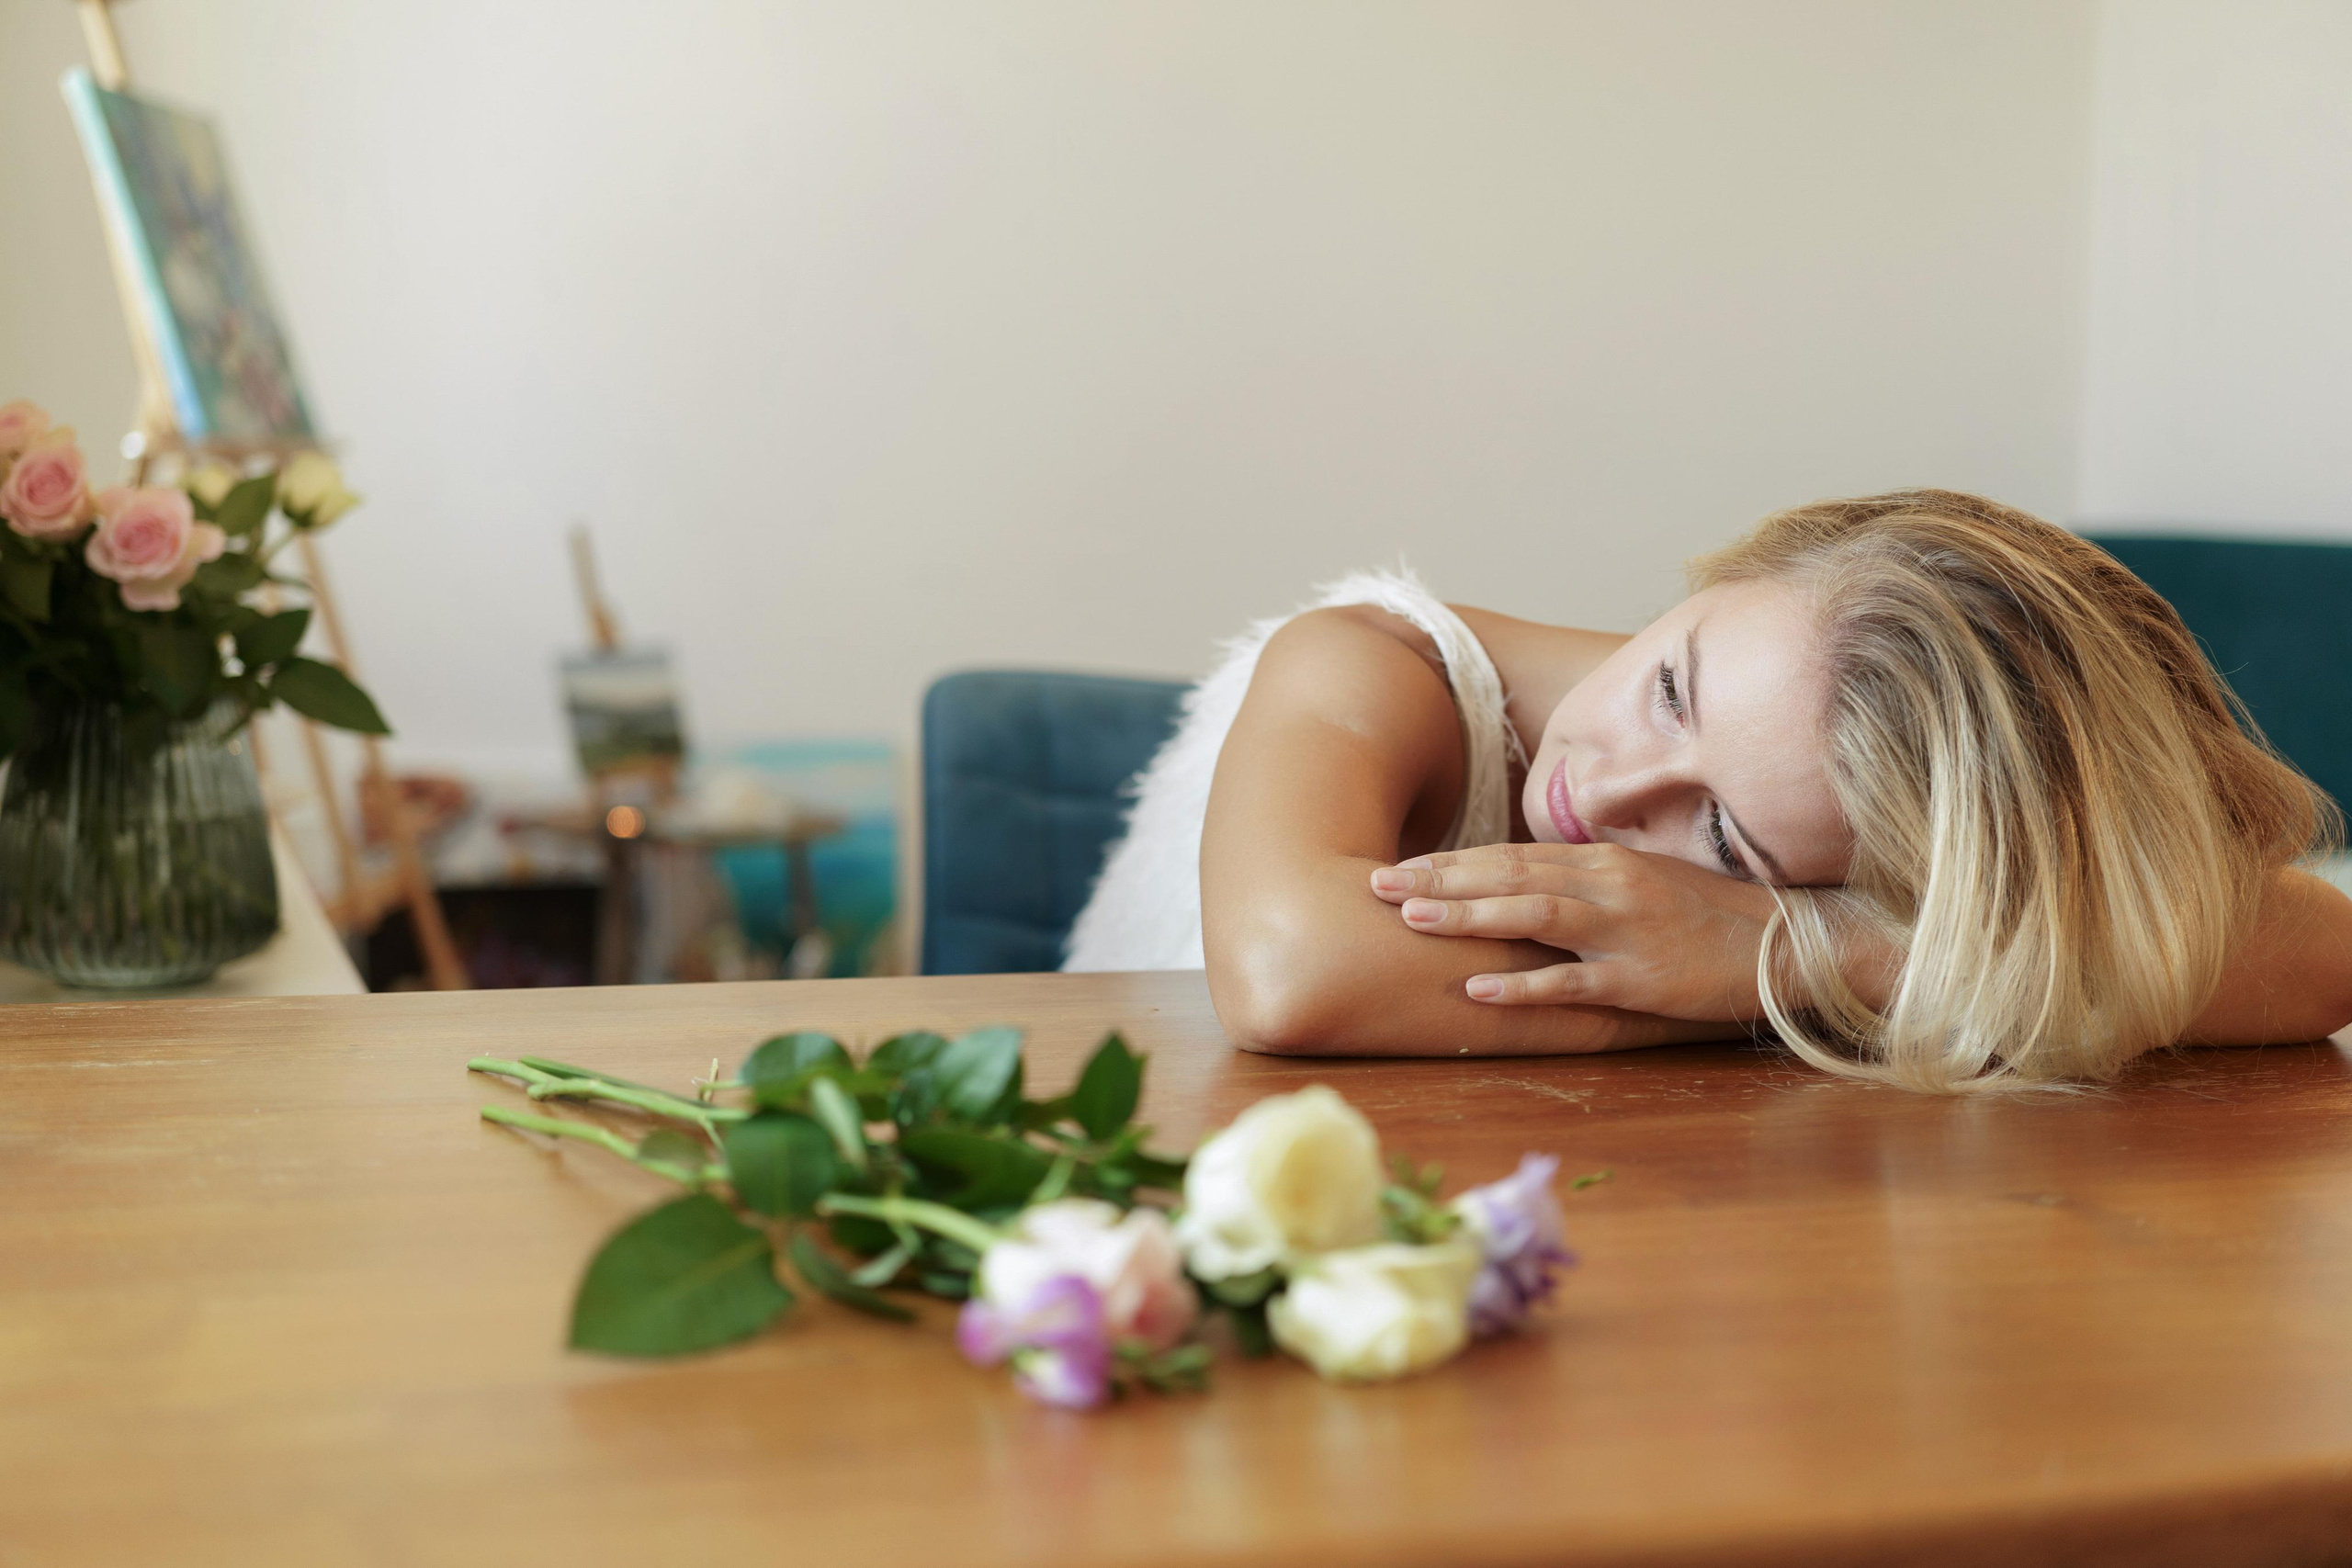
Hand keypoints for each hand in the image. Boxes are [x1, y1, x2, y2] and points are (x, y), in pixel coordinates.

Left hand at [1369, 841, 1778, 1020]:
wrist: (1785, 942)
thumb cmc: (1706, 915)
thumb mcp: (1640, 881)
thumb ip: (1582, 878)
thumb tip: (1522, 881)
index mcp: (1600, 861)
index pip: (1510, 855)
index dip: (1450, 860)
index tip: (1398, 866)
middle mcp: (1606, 884)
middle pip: (1508, 874)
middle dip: (1438, 879)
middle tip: (1375, 884)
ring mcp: (1623, 930)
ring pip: (1532, 914)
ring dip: (1468, 915)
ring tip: (1410, 921)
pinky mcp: (1641, 978)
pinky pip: (1572, 981)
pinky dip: (1523, 984)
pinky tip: (1477, 988)